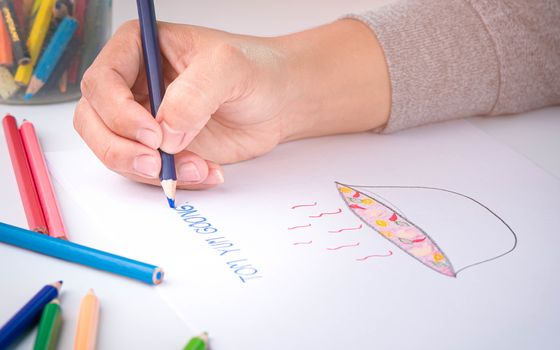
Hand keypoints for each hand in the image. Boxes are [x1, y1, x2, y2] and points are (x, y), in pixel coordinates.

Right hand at [74, 19, 389, 189]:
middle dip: (121, 149)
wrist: (279, 102)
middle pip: (95, 122)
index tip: (153, 132)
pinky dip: (173, 180)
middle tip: (155, 163)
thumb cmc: (256, 71)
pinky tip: (207, 172)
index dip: (118, 112)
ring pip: (117, 153)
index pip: (101, 82)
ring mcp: (145, 121)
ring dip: (151, 171)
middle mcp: (134, 86)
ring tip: (197, 168)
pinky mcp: (162, 149)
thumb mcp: (229, 67)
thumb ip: (195, 93)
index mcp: (138, 50)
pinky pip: (148, 173)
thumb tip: (165, 131)